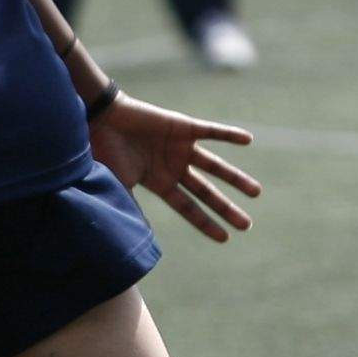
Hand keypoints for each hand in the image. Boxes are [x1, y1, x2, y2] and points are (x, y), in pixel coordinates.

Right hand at [92, 101, 260, 243]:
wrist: (102, 117)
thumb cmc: (105, 151)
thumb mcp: (119, 185)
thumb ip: (131, 207)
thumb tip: (137, 238)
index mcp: (160, 183)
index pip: (189, 208)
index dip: (206, 223)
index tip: (225, 238)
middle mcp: (174, 167)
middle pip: (206, 193)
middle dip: (226, 209)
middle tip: (247, 225)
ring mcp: (180, 147)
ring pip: (214, 166)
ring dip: (235, 178)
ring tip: (256, 193)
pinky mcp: (183, 127)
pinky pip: (211, 131)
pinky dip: (229, 134)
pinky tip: (248, 140)